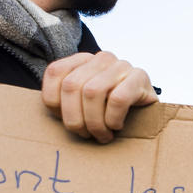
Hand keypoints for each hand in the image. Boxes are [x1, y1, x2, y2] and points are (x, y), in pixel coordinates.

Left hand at [41, 52, 158, 142]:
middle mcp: (100, 57)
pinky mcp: (140, 76)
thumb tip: (44, 115)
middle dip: (75, 119)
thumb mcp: (82, 104)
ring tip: (102, 135)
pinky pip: (118, 99)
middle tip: (86, 135)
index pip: (54, 73)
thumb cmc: (109, 112)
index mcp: (82, 60)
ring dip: (95, 123)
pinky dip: (113, 119)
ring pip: (93, 92)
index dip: (55, 103)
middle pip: (72, 86)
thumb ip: (64, 101)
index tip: (67, 121)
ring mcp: (121, 64)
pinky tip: (117, 126)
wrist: (148, 113)